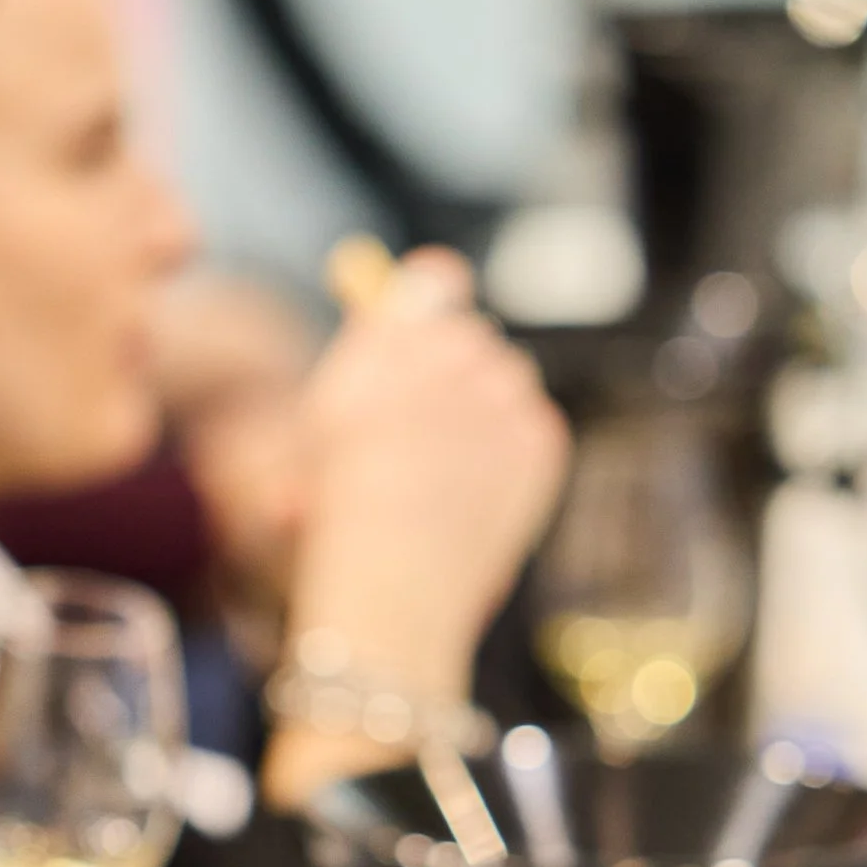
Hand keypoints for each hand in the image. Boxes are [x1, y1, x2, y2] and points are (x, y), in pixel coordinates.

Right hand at [262, 252, 565, 811]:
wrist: (391, 586)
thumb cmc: (335, 518)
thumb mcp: (325, 424)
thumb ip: (370, 352)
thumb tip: (422, 294)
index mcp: (390, 336)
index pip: (433, 279)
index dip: (422, 305)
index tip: (410, 334)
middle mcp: (453, 348)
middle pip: (468, 334)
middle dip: (446, 371)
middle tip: (414, 430)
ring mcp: (504, 392)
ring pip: (503, 379)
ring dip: (479, 411)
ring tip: (439, 474)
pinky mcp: (541, 437)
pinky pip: (531, 424)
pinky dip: (511, 451)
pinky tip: (473, 493)